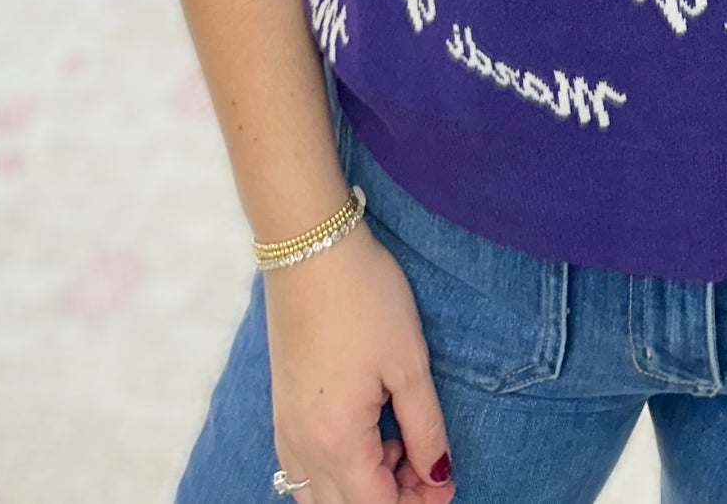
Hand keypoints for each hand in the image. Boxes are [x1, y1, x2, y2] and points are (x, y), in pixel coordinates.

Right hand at [264, 222, 454, 502]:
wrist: (310, 247)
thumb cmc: (364, 298)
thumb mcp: (409, 364)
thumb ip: (425, 429)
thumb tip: (438, 476)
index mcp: (336, 441)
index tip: (446, 479)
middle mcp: (302, 447)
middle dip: (391, 500)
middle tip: (425, 463)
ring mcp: (285, 430)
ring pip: (320, 496)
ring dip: (362, 488)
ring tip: (397, 443)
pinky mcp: (281, 410)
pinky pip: (304, 470)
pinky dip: (338, 470)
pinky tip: (366, 432)